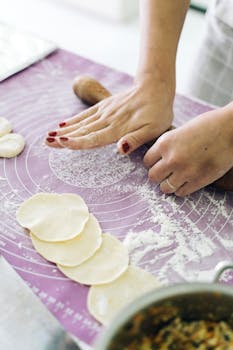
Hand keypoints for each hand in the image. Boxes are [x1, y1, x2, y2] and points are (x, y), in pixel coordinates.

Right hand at [46, 76, 173, 153]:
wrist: (156, 87)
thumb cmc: (158, 112)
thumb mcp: (153, 129)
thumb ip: (135, 140)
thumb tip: (120, 149)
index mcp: (118, 128)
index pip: (93, 138)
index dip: (77, 142)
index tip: (61, 142)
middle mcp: (108, 120)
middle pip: (82, 131)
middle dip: (63, 138)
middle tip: (46, 142)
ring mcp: (105, 112)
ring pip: (81, 123)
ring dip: (64, 130)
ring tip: (48, 135)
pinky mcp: (105, 106)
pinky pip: (86, 114)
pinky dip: (74, 119)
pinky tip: (63, 123)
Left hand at [144, 106, 232, 195]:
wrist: (231, 129)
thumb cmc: (208, 126)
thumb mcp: (181, 131)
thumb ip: (168, 146)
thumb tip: (159, 159)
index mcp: (165, 143)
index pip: (147, 161)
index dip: (153, 162)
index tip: (159, 162)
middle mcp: (172, 158)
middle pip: (153, 176)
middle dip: (159, 174)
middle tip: (167, 172)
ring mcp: (185, 171)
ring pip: (165, 188)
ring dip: (169, 184)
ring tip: (177, 178)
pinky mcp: (198, 181)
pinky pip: (181, 193)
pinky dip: (182, 188)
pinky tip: (187, 181)